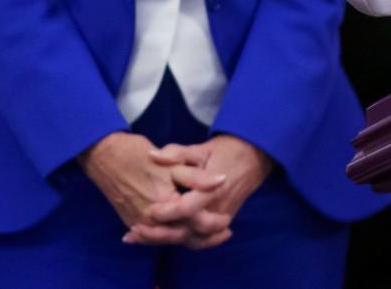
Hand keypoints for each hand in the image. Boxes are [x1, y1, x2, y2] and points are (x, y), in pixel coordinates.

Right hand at [80, 132, 222, 239]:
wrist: (104, 155)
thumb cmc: (138, 155)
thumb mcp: (173, 163)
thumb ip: (198, 177)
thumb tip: (223, 181)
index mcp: (162, 205)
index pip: (194, 220)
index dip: (213, 220)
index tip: (228, 217)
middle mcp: (149, 219)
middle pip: (182, 233)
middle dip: (204, 233)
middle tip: (224, 228)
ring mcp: (137, 222)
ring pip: (168, 236)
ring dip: (188, 235)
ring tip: (207, 230)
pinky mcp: (130, 220)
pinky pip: (154, 234)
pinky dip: (169, 234)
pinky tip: (181, 230)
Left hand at [128, 135, 274, 249]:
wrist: (253, 156)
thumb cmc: (225, 151)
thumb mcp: (200, 149)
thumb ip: (176, 153)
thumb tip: (152, 155)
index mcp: (212, 191)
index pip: (187, 209)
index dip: (167, 212)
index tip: (148, 209)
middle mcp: (217, 209)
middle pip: (187, 231)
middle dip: (161, 233)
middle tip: (137, 228)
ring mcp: (220, 218)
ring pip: (193, 239)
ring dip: (167, 240)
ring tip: (142, 236)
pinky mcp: (220, 221)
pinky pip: (200, 238)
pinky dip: (180, 241)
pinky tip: (161, 238)